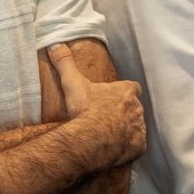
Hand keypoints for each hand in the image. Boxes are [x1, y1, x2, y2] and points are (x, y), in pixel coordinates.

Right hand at [47, 44, 146, 167]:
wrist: (88, 140)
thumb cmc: (83, 110)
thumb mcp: (72, 83)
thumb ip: (65, 62)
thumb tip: (54, 44)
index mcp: (126, 91)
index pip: (132, 88)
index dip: (124, 94)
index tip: (113, 99)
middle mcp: (137, 108)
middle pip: (134, 108)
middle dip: (124, 113)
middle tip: (106, 120)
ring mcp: (139, 128)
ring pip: (136, 127)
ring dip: (127, 130)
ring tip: (109, 136)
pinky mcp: (138, 146)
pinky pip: (137, 146)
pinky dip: (129, 147)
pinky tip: (115, 149)